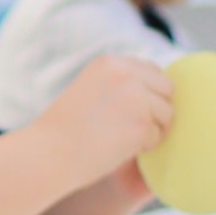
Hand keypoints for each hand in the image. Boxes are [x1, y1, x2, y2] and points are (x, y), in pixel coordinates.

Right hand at [37, 55, 173, 182]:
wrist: (47, 152)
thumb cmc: (65, 129)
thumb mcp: (91, 90)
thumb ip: (121, 84)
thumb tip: (160, 92)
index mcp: (110, 62)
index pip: (153, 71)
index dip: (149, 94)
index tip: (132, 111)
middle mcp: (126, 73)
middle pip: (167, 90)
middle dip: (156, 110)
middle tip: (130, 127)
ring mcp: (136, 98)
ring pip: (168, 114)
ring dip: (151, 130)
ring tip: (119, 137)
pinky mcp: (142, 124)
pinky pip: (159, 137)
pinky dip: (143, 147)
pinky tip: (116, 147)